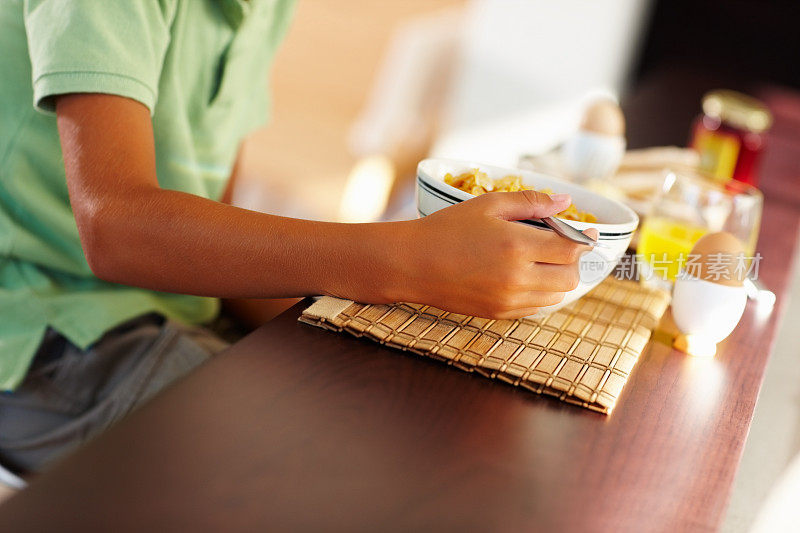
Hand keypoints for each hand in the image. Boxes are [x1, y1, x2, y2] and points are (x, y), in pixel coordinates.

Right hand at [400, 190, 596, 318]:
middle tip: (560, 246)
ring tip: (540, 261)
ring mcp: (509, 300)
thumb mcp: (488, 205)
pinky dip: (539, 292)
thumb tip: (565, 201)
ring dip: (558, 278)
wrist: (412, 264)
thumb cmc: (446, 229)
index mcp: (517, 246)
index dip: (583, 240)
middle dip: (573, 261)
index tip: (584, 232)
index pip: (571, 249)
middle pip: (570, 277)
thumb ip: (530, 202)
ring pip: (556, 296)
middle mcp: (518, 278)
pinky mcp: (499, 314)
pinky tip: (523, 275)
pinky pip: (535, 307)